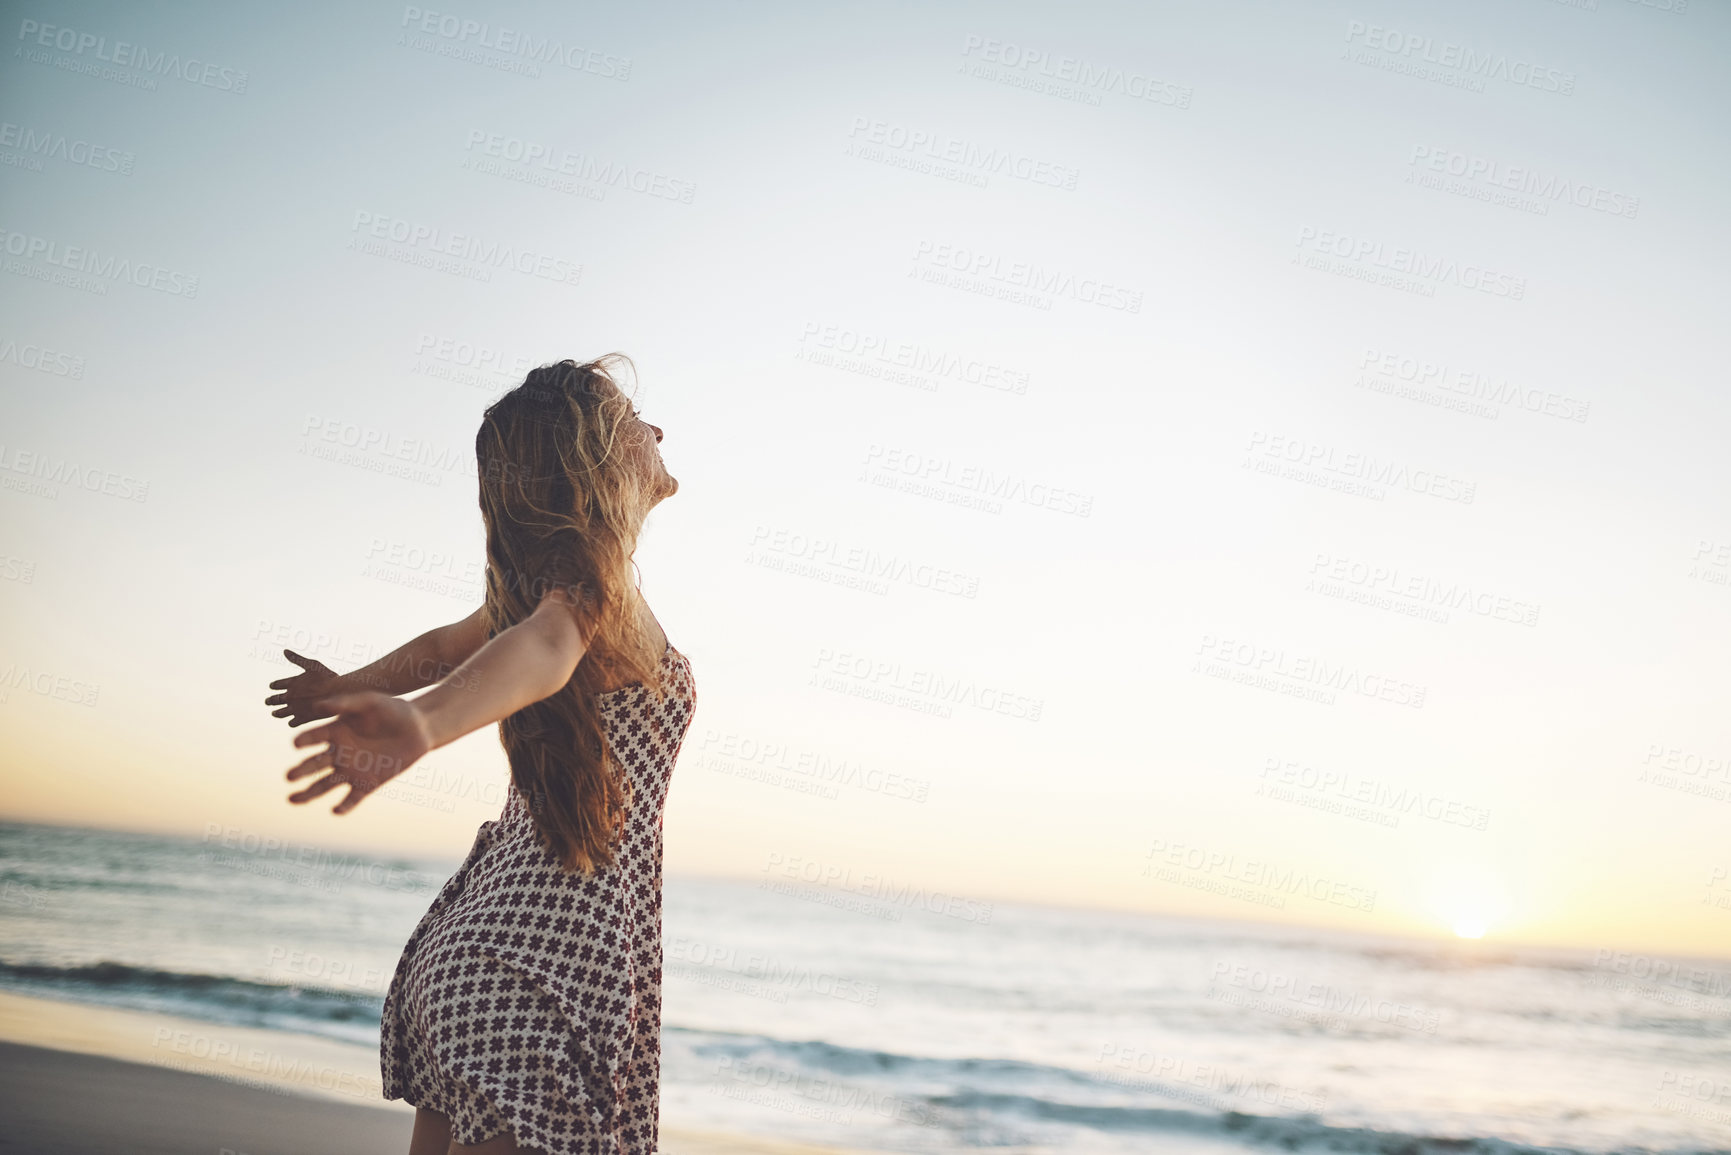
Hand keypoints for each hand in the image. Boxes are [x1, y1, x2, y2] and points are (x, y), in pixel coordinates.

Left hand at [266, 649, 345, 726]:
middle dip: (270, 700)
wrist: (337, 693)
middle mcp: (290, 696)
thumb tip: (284, 650)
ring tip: (274, 713)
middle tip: (268, 701)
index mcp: (292, 683)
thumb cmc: (327, 678)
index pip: (276, 685)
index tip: (272, 687)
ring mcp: (295, 708)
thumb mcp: (312, 664)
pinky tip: (291, 721)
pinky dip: (290, 722)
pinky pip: (292, 723)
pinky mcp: (303, 718)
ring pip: (279, 713)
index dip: (273, 686)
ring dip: (276, 713)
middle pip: (274, 700)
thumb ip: (297, 658)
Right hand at [285, 692, 431, 814]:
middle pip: (314, 765)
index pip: (314, 737)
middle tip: (289, 776)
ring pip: (325, 785)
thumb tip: (319, 706)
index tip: (297, 743)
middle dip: (301, 771)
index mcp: (336, 731)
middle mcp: (339, 753)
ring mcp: (352, 770)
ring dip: (309, 793)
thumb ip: (347, 702)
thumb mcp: (371, 702)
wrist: (419, 728)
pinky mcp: (368, 784)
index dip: (305, 740)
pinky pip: (352, 798)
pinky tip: (336, 810)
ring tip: (293, 799)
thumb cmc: (393, 710)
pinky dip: (344, 806)